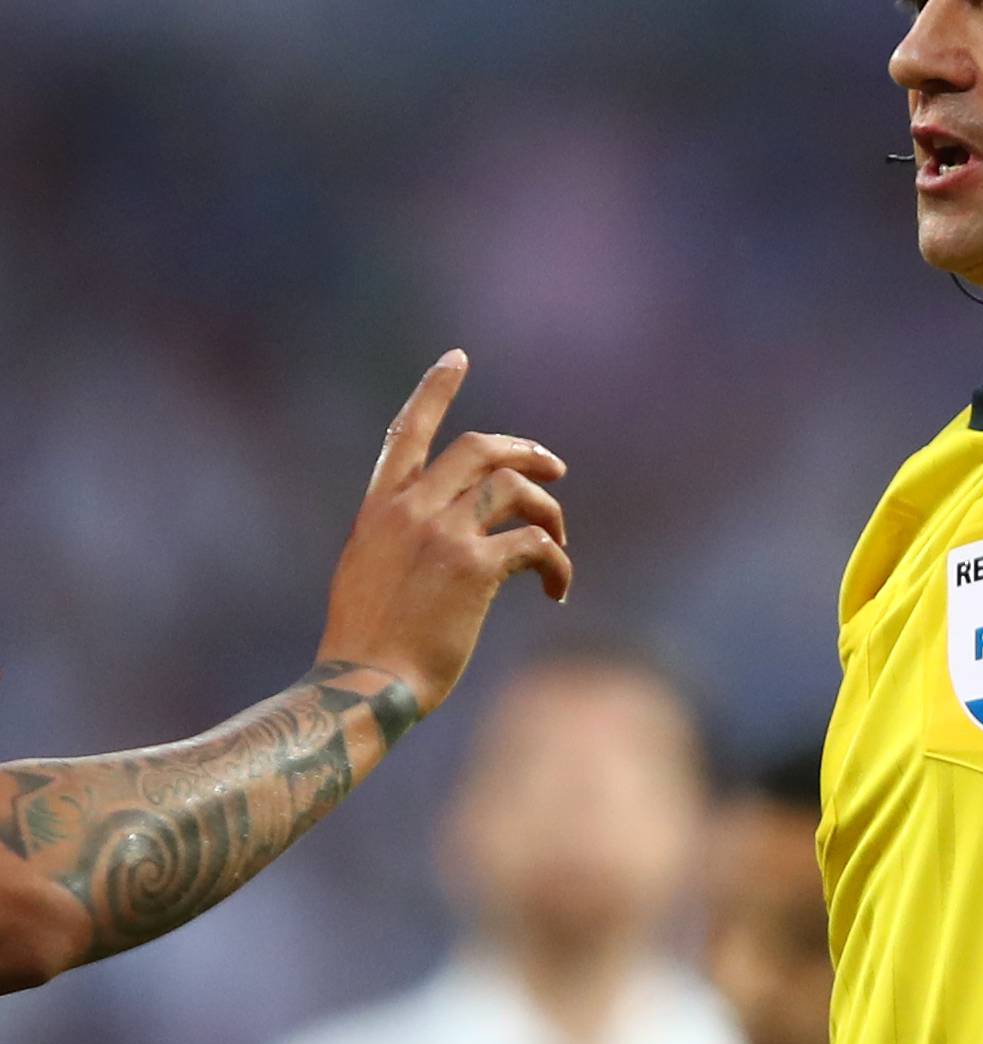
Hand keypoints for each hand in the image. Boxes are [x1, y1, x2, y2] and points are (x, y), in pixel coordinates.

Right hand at [319, 354, 571, 716]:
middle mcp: (411, 510)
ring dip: (548, 510)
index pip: (406, 432)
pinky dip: (558, 563)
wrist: (364, 685)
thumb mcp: (364, 571)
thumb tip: (436, 532)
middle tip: (555, 471)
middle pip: (480, 449)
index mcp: (379, 508)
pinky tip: (556, 590)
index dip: (434, 391)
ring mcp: (443, 534)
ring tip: (558, 542)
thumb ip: (396, 537)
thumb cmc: (365, 644)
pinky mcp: (475, 567)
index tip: (457, 358)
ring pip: (516, 489)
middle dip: (525, 452)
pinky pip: (537, 544)